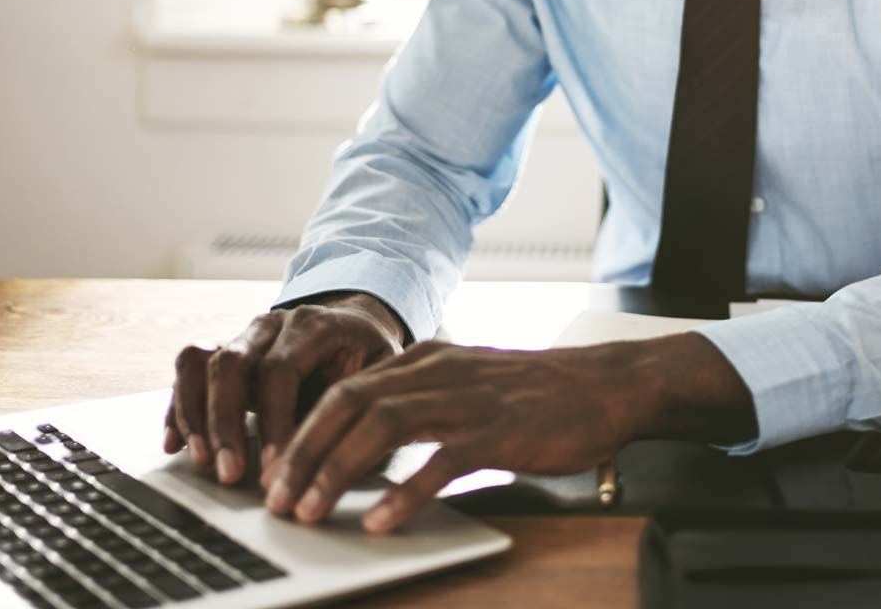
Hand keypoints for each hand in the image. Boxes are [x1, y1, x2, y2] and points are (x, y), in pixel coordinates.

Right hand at [164, 292, 407, 487]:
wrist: (354, 323)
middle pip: (232, 364)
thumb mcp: (382, 372)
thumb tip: (351, 462)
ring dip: (195, 415)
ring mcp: (244, 336)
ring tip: (201, 462)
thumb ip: (364, 408)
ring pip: (200, 363)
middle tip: (231, 474)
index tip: (276, 467)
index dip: (274, 421)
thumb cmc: (368, 355)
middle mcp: (272, 324)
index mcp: (315, 325)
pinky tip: (175, 444)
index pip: (280, 369)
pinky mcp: (224, 352)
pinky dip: (178, 407)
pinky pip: (188, 370)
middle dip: (226, 424)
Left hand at [269, 331, 755, 532]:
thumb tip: (360, 447)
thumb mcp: (466, 384)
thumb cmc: (536, 393)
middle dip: (303, 453)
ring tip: (312, 512)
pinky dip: (406, 491)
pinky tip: (383, 521)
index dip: (301, 431)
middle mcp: (438, 372)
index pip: (344, 390)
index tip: (274, 472)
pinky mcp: (500, 431)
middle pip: (349, 404)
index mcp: (425, 360)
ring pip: (383, 427)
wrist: (606, 384)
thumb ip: (417, 404)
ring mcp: (468, 399)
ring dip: (338, 472)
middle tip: (277, 500)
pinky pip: (441, 460)